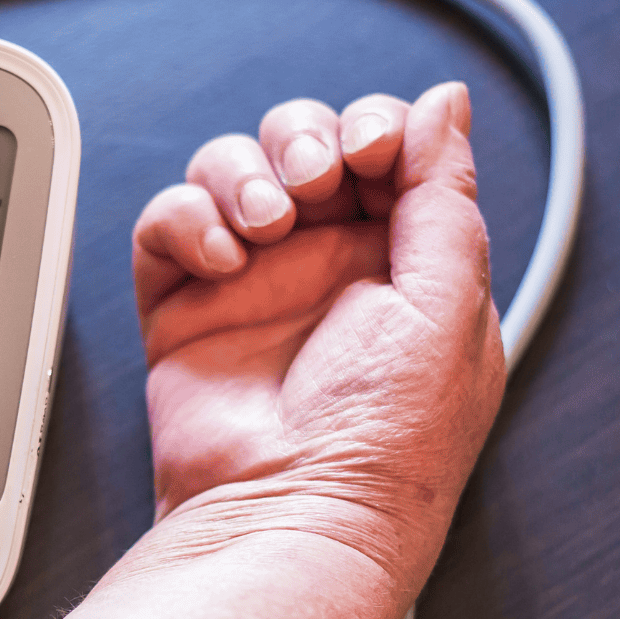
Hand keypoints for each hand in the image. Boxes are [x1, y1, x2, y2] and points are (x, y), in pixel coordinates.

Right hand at [132, 82, 505, 589]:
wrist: (295, 515)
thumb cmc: (388, 441)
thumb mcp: (449, 304)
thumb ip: (446, 193)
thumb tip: (445, 103)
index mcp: (405, 264)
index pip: (382, 150)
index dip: (371, 130)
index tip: (370, 153)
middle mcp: (327, 268)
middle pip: (300, 141)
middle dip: (302, 140)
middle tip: (312, 185)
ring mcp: (252, 286)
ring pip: (230, 168)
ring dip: (242, 176)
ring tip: (261, 230)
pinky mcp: (185, 310)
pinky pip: (169, 225)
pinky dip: (187, 221)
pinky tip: (221, 260)